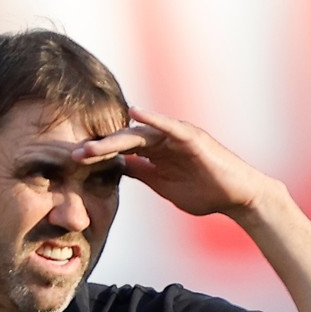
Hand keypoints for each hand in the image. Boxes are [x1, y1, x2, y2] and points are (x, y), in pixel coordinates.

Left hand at [72, 107, 281, 218]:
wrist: (238, 198)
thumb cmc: (206, 192)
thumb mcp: (165, 186)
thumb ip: (143, 174)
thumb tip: (118, 168)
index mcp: (156, 153)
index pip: (120, 152)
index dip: (97, 157)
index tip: (72, 166)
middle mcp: (163, 140)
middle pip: (123, 141)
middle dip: (98, 149)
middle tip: (72, 156)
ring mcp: (177, 137)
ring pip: (139, 134)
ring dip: (113, 140)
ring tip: (90, 148)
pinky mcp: (192, 138)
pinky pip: (168, 126)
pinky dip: (152, 119)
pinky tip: (134, 114)